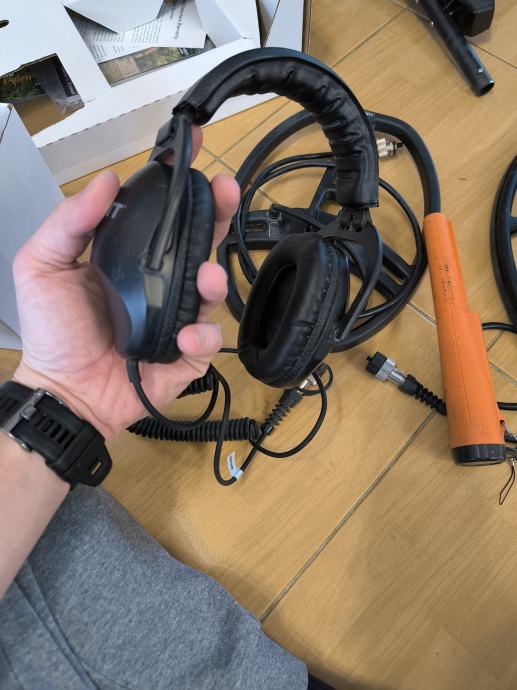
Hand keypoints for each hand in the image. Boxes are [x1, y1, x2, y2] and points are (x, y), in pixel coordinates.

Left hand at [12, 128, 239, 439]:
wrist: (64, 390)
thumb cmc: (54, 331)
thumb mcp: (43, 266)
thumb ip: (70, 221)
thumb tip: (106, 180)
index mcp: (130, 257)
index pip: (161, 214)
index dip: (178, 184)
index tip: (190, 150)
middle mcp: (159, 282)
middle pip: (199, 242)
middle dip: (218, 213)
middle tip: (225, 192)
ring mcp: (176, 317)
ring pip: (212, 291)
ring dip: (216, 279)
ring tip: (208, 277)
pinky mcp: (185, 354)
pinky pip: (206, 341)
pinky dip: (201, 337)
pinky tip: (184, 335)